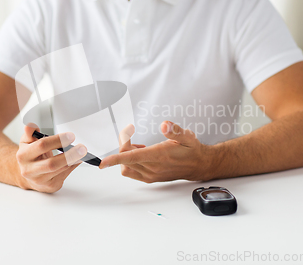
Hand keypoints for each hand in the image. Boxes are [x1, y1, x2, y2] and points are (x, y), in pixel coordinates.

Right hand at [16, 125, 86, 192]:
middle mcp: (29, 170)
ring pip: (60, 170)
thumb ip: (30, 133)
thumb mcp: (27, 142)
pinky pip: (65, 174)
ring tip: (82, 152)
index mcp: (23, 156)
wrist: (28, 175)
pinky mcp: (50, 186)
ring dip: (74, 160)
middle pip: (52, 163)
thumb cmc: (30, 156)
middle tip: (81, 148)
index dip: (57, 140)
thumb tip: (31, 125)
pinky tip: (77, 159)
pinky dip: (73, 165)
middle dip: (69, 155)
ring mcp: (40, 180)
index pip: (42, 146)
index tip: (70, 136)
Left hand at [99, 121, 213, 182]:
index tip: (103, 162)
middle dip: (123, 145)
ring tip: (137, 145)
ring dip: (126, 156)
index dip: (115, 159)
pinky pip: (132, 173)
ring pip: (127, 167)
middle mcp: (153, 168)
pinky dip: (129, 163)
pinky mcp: (150, 178)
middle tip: (129, 133)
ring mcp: (151, 175)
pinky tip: (140, 153)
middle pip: (126, 159)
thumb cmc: (191, 150)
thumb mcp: (187, 136)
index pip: (131, 158)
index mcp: (158, 156)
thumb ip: (175, 130)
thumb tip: (165, 125)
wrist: (198, 165)